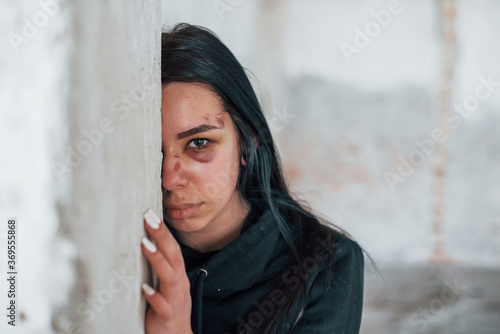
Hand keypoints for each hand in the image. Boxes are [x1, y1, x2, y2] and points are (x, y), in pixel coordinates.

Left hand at [141, 208, 192, 333]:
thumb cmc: (169, 310)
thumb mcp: (167, 285)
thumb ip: (160, 268)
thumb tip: (145, 244)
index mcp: (178, 275)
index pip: (173, 249)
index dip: (163, 231)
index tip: (150, 213)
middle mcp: (179, 284)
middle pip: (173, 256)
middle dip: (162, 236)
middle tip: (149, 217)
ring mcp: (175, 300)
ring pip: (170, 277)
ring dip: (158, 260)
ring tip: (144, 244)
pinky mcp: (167, 318)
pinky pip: (163, 307)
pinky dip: (155, 297)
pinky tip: (144, 288)